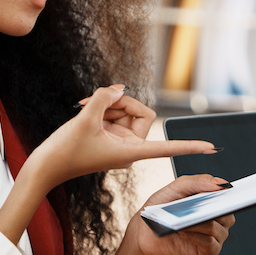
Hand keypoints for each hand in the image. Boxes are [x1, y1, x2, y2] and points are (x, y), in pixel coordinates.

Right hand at [29, 85, 214, 189]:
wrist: (44, 166)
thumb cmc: (64, 151)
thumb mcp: (85, 118)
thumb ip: (105, 97)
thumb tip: (120, 88)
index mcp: (130, 152)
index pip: (167, 147)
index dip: (189, 145)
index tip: (211, 147)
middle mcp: (128, 147)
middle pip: (141, 113)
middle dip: (121, 102)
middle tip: (96, 103)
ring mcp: (119, 142)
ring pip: (124, 110)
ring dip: (106, 103)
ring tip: (84, 109)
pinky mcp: (108, 136)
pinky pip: (113, 113)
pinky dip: (100, 107)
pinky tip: (82, 110)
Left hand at [105, 174, 236, 254]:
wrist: (145, 231)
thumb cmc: (162, 206)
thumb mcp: (177, 188)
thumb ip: (199, 181)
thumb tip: (221, 183)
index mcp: (215, 201)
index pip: (231, 196)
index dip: (233, 194)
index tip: (230, 189)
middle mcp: (219, 219)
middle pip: (227, 213)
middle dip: (213, 209)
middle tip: (201, 206)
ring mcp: (215, 236)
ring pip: (217, 228)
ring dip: (200, 223)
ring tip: (183, 220)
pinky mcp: (207, 251)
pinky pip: (209, 244)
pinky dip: (196, 237)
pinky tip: (183, 231)